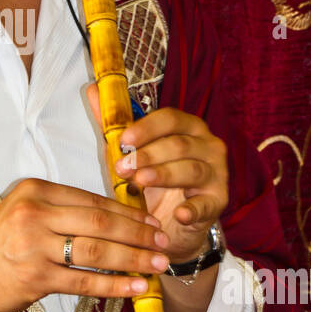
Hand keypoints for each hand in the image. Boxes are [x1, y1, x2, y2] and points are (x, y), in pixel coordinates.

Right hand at [0, 176, 173, 311]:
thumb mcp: (22, 212)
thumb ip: (60, 211)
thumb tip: (113, 219)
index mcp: (34, 191)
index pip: (92, 199)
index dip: (127, 211)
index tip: (151, 220)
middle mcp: (34, 214)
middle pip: (99, 222)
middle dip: (138, 233)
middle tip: (162, 241)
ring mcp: (34, 247)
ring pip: (96, 251)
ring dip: (133, 258)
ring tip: (157, 264)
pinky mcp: (36, 279)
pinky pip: (84, 282)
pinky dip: (114, 285)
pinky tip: (136, 287)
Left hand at [86, 84, 227, 263]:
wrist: (171, 222)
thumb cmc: (153, 180)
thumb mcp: (132, 152)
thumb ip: (114, 124)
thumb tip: (92, 89)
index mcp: (188, 127)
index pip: (171, 118)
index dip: (147, 128)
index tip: (124, 140)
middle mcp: (207, 145)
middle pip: (179, 144)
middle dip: (148, 155)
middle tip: (123, 167)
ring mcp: (217, 173)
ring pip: (191, 169)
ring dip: (163, 174)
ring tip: (139, 182)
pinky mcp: (218, 201)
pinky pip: (206, 203)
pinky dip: (193, 209)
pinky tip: (180, 214)